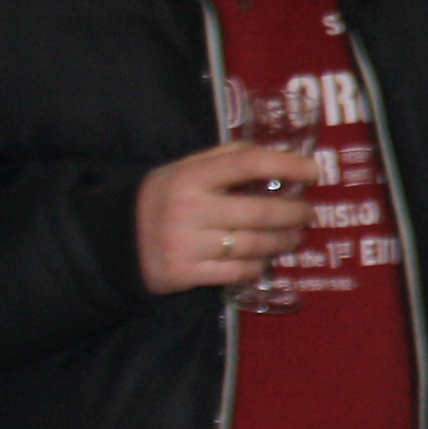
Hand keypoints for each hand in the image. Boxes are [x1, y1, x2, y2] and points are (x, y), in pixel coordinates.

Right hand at [138, 142, 323, 294]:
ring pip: (255, 246)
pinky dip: (258, 266)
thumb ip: (225, 159)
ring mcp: (187, 244)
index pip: (247, 163)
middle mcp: (189, 209)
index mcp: (190, 176)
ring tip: (294, 236)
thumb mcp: (184, 169)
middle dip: (294, 213)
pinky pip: (238, 272)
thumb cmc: (162, 198)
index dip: (286, 165)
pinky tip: (265, 259)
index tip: (314, 171)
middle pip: (260, 212)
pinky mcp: (186, 274)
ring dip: (284, 242)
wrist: (113, 240)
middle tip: (308, 213)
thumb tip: (274, 154)